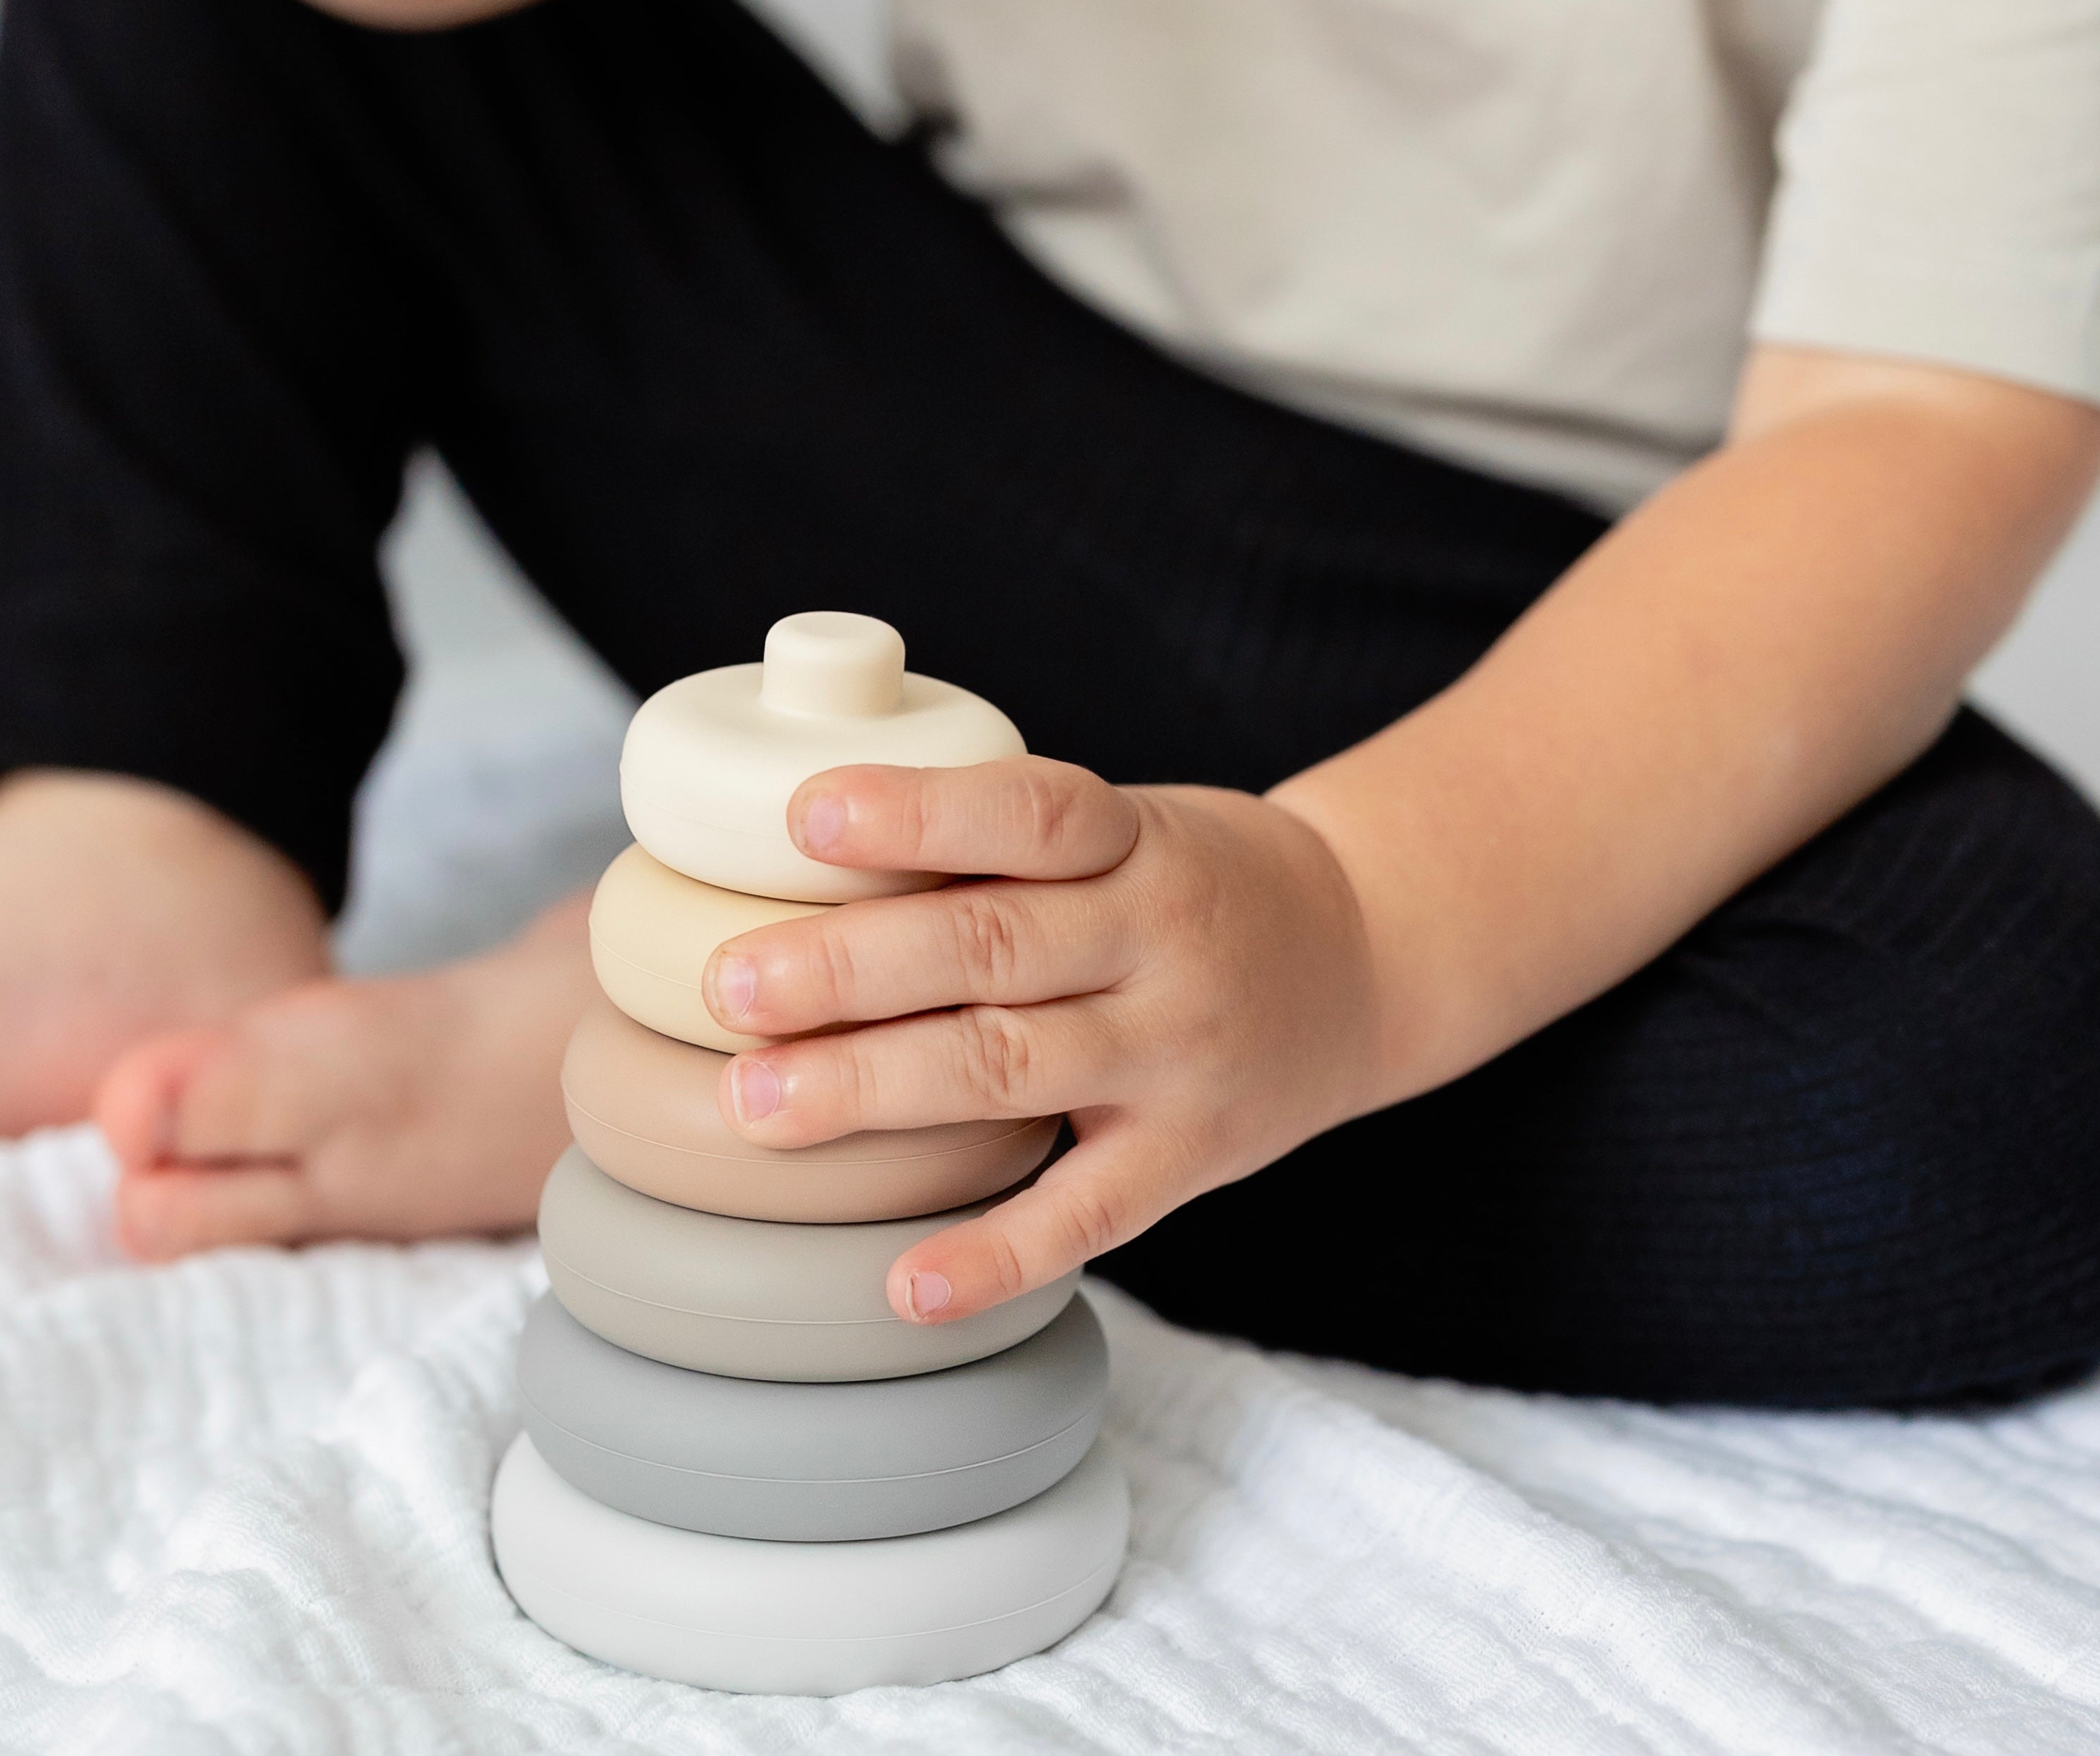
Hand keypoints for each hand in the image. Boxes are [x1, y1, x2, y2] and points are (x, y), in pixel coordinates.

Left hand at [702, 760, 1386, 1324]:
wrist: (1369, 955)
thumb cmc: (1193, 881)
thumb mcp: (1125, 827)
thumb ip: (995, 847)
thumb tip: (792, 855)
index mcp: (1134, 841)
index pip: (1028, 814)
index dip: (919, 813)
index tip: (803, 817)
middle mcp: (1160, 942)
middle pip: (993, 949)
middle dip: (850, 970)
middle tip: (730, 987)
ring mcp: (1179, 1056)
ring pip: (1015, 1071)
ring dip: (877, 1090)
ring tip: (754, 1106)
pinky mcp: (1192, 1157)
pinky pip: (1089, 1215)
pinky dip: (997, 1255)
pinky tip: (903, 1285)